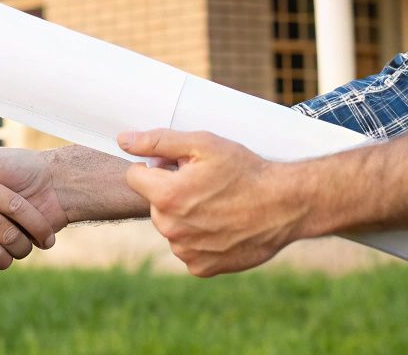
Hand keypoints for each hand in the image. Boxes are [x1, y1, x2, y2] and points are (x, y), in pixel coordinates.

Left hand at [118, 128, 306, 276]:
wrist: (285, 205)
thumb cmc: (245, 170)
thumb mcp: (203, 144)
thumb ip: (158, 141)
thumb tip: (122, 140)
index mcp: (166, 196)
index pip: (135, 176)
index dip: (157, 166)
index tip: (180, 165)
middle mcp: (170, 228)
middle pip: (155, 202)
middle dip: (172, 191)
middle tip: (205, 184)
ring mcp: (186, 252)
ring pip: (171, 227)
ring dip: (186, 216)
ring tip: (217, 205)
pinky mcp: (201, 268)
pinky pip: (188, 249)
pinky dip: (200, 239)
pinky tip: (222, 226)